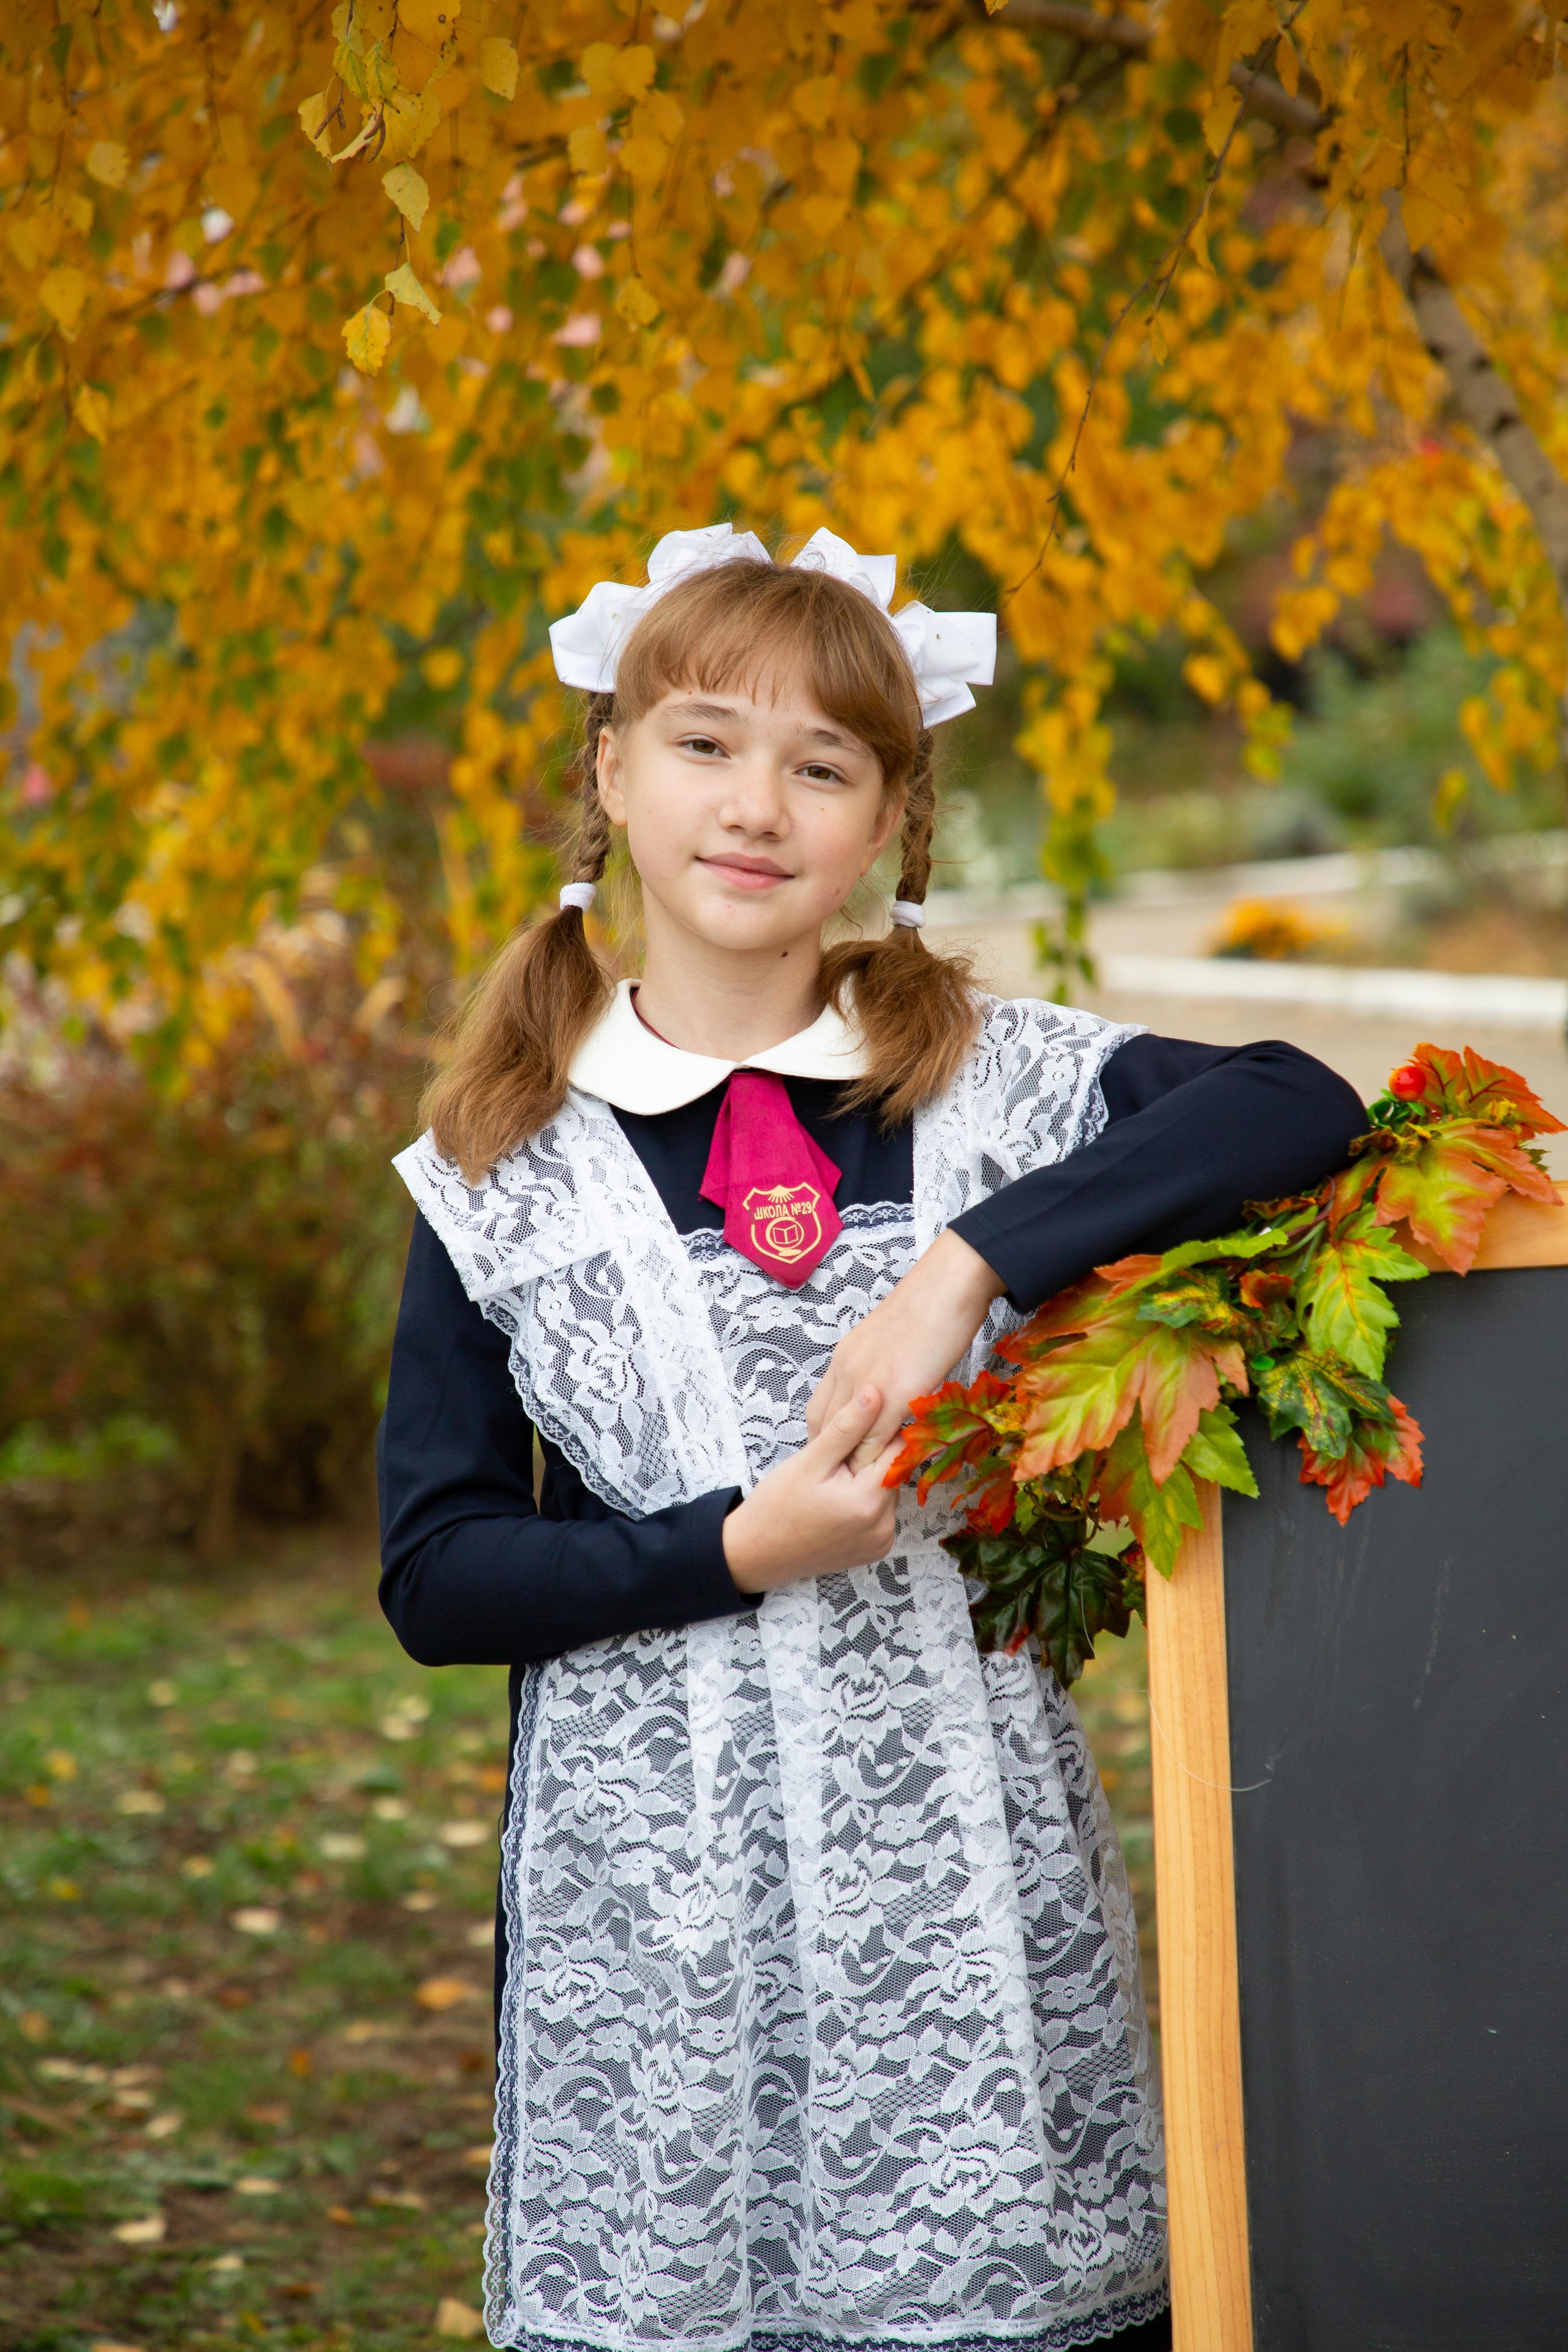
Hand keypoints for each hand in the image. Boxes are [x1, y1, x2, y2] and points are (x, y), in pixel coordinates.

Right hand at [723, 1386, 903, 1595]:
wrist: (757, 1553)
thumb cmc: (776, 1507)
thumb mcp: (809, 1461)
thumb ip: (846, 1426)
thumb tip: (874, 1393)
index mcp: (869, 1502)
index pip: (897, 1448)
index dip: (876, 1431)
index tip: (853, 1430)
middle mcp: (883, 1526)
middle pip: (893, 1470)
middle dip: (869, 1458)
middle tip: (833, 1460)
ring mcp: (881, 1541)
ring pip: (887, 1490)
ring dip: (867, 1479)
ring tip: (832, 1482)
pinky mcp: (875, 1549)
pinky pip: (881, 1512)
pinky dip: (865, 1501)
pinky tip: (837, 1500)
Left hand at [805, 1227, 1005, 1470]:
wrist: (948, 1284)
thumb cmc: (929, 1307)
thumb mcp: (889, 1341)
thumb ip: (880, 1368)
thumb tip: (886, 1388)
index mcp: (844, 1358)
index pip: (821, 1410)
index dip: (829, 1438)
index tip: (838, 1458)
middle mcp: (847, 1372)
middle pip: (827, 1429)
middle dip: (835, 1458)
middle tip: (845, 1482)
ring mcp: (868, 1385)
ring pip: (850, 1440)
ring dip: (856, 1466)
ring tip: (863, 1489)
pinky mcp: (894, 1394)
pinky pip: (877, 1440)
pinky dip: (880, 1462)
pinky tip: (888, 1474)